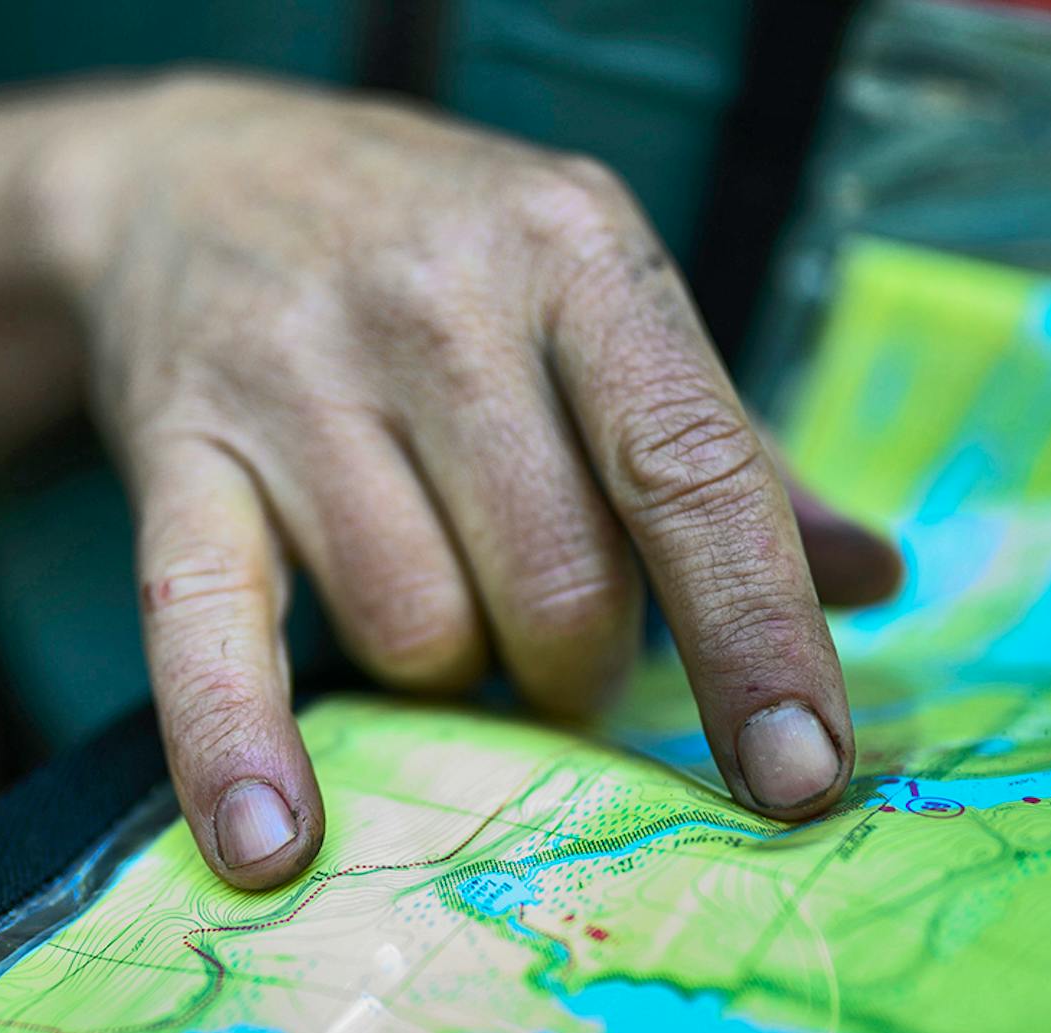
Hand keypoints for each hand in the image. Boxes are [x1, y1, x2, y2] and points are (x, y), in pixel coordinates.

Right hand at [59, 77, 899, 885]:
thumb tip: (871, 583)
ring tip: (439, 610)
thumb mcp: (597, 295)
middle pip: (555, 585)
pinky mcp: (179, 446)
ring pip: (416, 629)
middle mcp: (439, 302)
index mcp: (578, 256)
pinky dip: (244, 744)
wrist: (198, 172)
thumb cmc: (440, 254)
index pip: (690, 471)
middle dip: (578, 670)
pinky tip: (271, 843)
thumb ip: (723, 449)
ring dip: (450, 675)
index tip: (801, 775)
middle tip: (554, 647)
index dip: (755, 637)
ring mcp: (296, 371)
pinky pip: (213, 627)